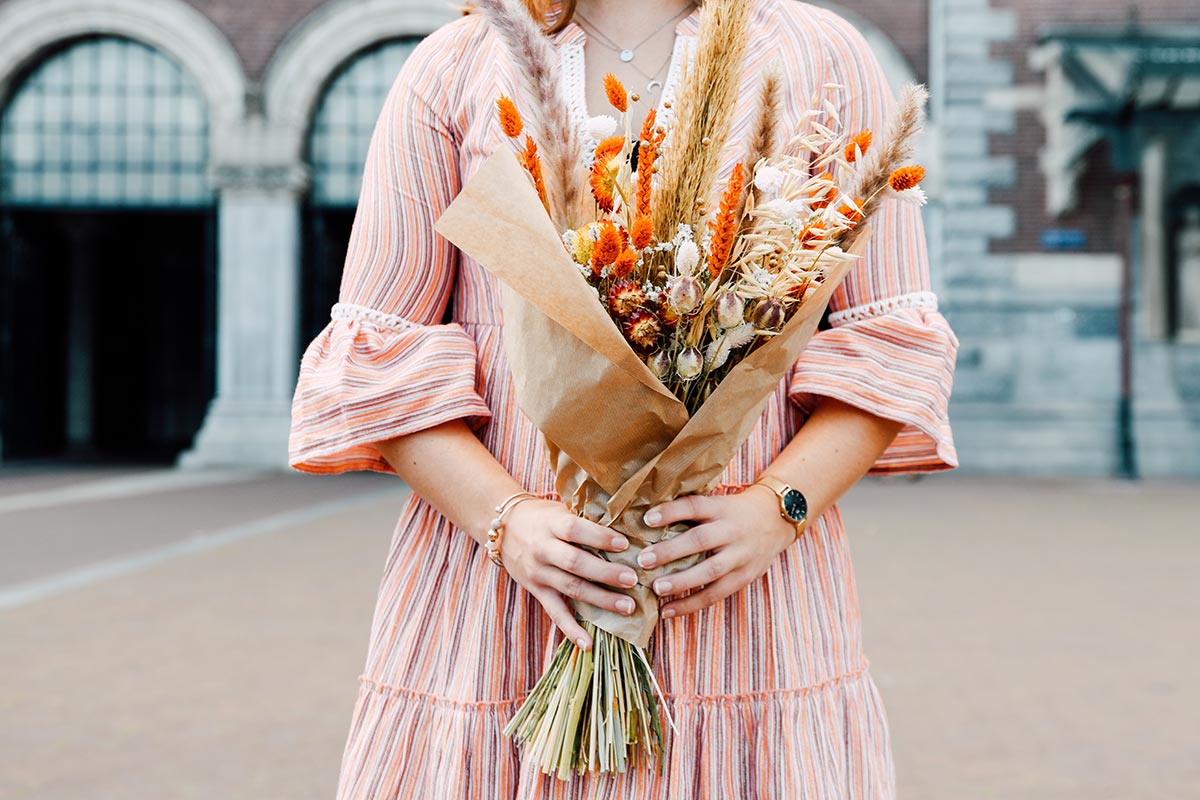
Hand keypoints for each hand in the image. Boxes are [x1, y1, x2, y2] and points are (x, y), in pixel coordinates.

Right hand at [500, 499, 638, 649]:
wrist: (503, 529)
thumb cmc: (541, 516)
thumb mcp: (559, 509)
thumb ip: (585, 517)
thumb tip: (626, 522)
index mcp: (551, 524)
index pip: (575, 529)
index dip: (599, 537)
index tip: (624, 544)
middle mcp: (543, 549)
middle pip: (575, 563)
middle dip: (606, 573)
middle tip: (633, 579)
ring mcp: (539, 573)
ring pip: (571, 588)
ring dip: (600, 600)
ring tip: (627, 607)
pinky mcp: (537, 591)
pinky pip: (555, 613)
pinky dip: (571, 630)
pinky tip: (588, 644)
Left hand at [638, 488, 795, 618]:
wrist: (775, 520)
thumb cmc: (733, 512)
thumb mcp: (716, 503)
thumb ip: (689, 511)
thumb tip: (644, 518)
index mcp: (720, 508)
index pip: (694, 506)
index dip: (671, 512)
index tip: (647, 519)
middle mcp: (732, 531)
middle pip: (700, 540)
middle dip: (670, 551)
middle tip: (643, 560)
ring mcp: (740, 555)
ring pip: (710, 571)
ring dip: (681, 582)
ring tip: (656, 589)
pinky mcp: (744, 577)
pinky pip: (716, 594)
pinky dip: (691, 604)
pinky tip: (668, 611)